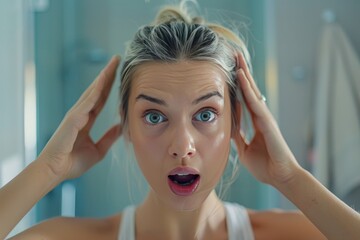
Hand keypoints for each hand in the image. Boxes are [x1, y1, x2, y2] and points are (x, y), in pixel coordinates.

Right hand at [38, 56, 121, 179]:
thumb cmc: (73, 162)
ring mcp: (76, 114)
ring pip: (92, 92)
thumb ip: (110, 137)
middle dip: (107, 74)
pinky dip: (95, 91)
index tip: (119, 72)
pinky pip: (86, 103)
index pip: (101, 98)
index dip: (110, 85)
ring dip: (102, 77)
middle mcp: (81, 113)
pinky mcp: (72, 120)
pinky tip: (103, 80)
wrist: (56, 172)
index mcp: (87, 119)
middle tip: (117, 58)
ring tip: (112, 64)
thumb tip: (122, 127)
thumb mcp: (99, 149)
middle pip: (97, 90)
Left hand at [232, 53, 300, 185]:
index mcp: (256, 121)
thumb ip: (238, 137)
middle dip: (241, 71)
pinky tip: (240, 74)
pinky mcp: (267, 121)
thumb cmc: (265, 165)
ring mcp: (265, 116)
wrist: (280, 177)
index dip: (237, 84)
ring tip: (236, 56)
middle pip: (249, 89)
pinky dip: (246, 87)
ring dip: (244, 72)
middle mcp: (261, 115)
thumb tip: (228, 129)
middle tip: (233, 55)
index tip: (229, 70)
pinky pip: (254, 101)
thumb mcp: (244, 149)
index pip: (244, 98)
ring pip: (252, 90)